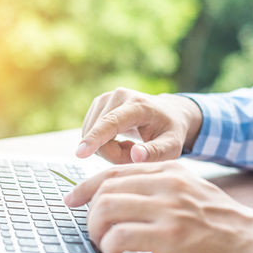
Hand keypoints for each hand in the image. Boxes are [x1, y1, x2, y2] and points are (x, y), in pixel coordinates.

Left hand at [65, 162, 252, 252]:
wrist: (246, 237)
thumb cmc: (210, 214)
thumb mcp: (182, 187)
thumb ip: (151, 184)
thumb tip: (110, 192)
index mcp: (166, 169)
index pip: (113, 172)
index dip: (85, 185)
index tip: (71, 197)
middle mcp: (165, 183)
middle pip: (106, 190)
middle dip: (89, 211)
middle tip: (92, 228)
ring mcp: (168, 208)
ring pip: (107, 209)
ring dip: (96, 229)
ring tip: (102, 242)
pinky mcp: (170, 236)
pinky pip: (120, 236)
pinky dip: (109, 246)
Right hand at [76, 87, 201, 163]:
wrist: (168, 112)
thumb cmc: (170, 130)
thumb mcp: (172, 146)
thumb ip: (156, 152)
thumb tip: (136, 156)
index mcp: (138, 105)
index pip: (111, 122)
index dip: (95, 139)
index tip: (80, 153)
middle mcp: (118, 96)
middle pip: (100, 136)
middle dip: (114, 155)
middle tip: (137, 155)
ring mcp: (105, 99)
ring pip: (92, 136)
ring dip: (109, 150)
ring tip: (131, 146)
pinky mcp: (98, 104)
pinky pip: (91, 134)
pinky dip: (103, 143)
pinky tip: (121, 141)